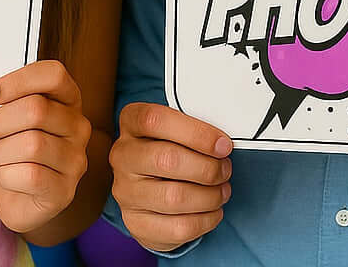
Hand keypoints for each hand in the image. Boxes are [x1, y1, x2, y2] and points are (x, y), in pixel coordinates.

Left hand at [0, 60, 90, 233]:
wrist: (22, 202)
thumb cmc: (15, 153)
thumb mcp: (15, 121)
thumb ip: (11, 103)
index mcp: (68, 99)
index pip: (54, 75)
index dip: (19, 81)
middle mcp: (78, 126)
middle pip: (37, 109)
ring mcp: (75, 159)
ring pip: (32, 144)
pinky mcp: (65, 189)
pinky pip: (30, 175)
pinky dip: (5, 175)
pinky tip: (2, 175)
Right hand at [110, 102, 231, 252]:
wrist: (148, 186)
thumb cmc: (168, 148)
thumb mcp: (174, 128)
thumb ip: (192, 128)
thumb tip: (221, 144)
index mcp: (130, 122)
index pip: (156, 120)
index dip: (195, 133)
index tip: (223, 145)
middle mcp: (122, 155)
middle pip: (167, 159)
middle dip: (207, 168)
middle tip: (225, 169)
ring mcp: (125, 191)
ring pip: (175, 197)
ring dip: (210, 196)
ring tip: (222, 190)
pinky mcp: (136, 223)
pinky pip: (178, 227)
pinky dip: (205, 220)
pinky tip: (213, 210)